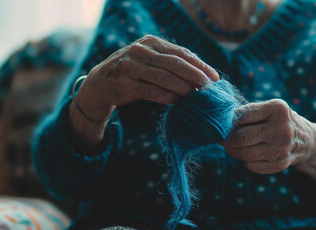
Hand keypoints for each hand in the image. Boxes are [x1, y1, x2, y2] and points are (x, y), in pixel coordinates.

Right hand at [70, 35, 219, 144]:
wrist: (101, 82)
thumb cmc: (133, 71)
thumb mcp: (150, 59)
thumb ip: (171, 62)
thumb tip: (202, 72)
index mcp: (151, 42)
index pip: (181, 52)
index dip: (200, 65)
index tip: (214, 77)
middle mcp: (141, 51)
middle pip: (175, 63)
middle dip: (195, 76)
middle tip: (209, 88)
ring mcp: (132, 67)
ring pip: (165, 77)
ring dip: (183, 88)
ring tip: (195, 97)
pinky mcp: (126, 84)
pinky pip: (152, 91)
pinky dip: (168, 97)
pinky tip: (178, 102)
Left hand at [221, 99, 315, 182]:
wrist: (306, 140)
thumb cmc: (279, 121)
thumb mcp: (270, 109)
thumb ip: (247, 113)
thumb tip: (220, 123)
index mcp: (277, 109)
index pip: (242, 116)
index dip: (226, 122)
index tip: (219, 124)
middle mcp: (282, 129)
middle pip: (241, 138)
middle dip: (226, 139)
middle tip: (220, 138)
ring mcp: (282, 148)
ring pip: (244, 154)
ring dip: (232, 151)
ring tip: (230, 145)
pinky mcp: (280, 164)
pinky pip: (251, 165)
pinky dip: (245, 160)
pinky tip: (248, 152)